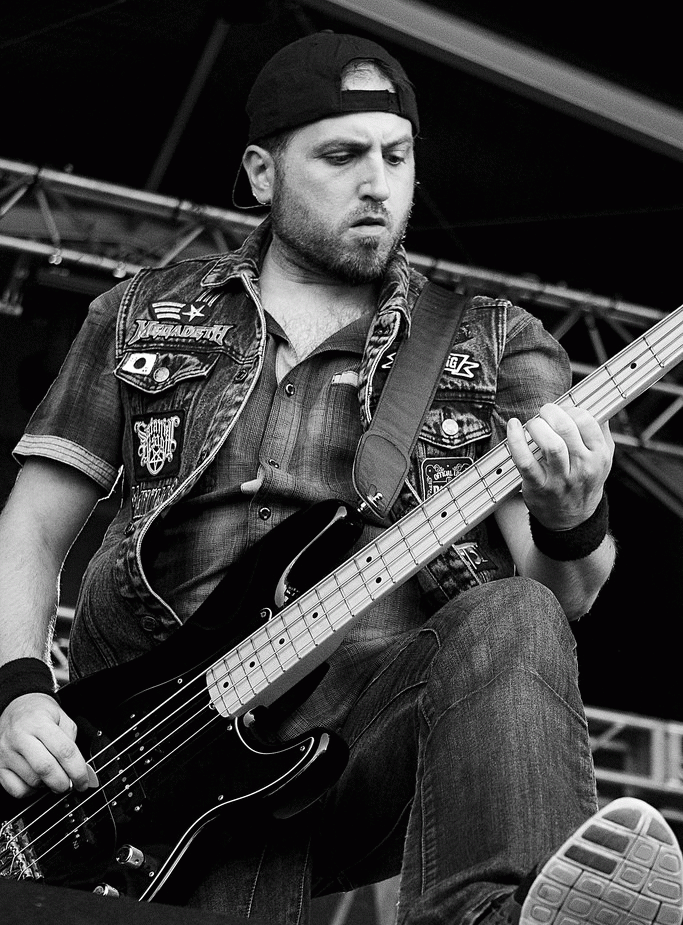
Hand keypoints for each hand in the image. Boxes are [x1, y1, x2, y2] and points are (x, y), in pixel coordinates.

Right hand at [0, 693, 97, 798]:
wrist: (15, 708)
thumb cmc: (39, 713)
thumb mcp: (61, 716)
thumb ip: (70, 739)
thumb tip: (78, 767)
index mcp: (39, 722)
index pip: (64, 750)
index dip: (77, 770)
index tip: (84, 781)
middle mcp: (20, 737)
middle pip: (46, 768)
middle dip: (63, 783)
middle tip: (70, 785)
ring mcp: (6, 752)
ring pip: (32, 781)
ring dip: (48, 786)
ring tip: (54, 778)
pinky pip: (17, 789)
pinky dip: (31, 792)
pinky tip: (37, 781)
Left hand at [507, 404, 613, 530]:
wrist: (572, 519)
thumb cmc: (584, 481)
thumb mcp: (602, 459)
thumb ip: (600, 431)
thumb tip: (591, 403)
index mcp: (600, 456)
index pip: (587, 421)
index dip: (570, 409)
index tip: (561, 411)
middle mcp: (583, 467)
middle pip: (567, 429)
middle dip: (551, 413)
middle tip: (544, 413)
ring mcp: (560, 479)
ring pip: (550, 444)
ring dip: (537, 426)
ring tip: (533, 424)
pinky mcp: (538, 486)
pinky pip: (525, 460)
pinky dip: (516, 440)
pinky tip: (513, 427)